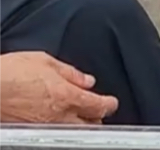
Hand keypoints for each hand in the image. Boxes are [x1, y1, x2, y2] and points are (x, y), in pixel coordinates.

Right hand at [0, 52, 117, 123]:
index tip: (111, 102)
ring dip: (80, 126)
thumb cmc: (10, 72)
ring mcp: (44, 128)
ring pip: (73, 133)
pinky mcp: (30, 134)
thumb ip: (71, 73)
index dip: (109, 104)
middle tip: (96, 111)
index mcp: (67, 96)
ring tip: (80, 118)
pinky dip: (60, 129)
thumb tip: (88, 81)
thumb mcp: (45, 62)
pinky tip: (57, 122)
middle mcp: (59, 116)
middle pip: (91, 125)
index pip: (100, 106)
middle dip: (97, 119)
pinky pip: (53, 134)